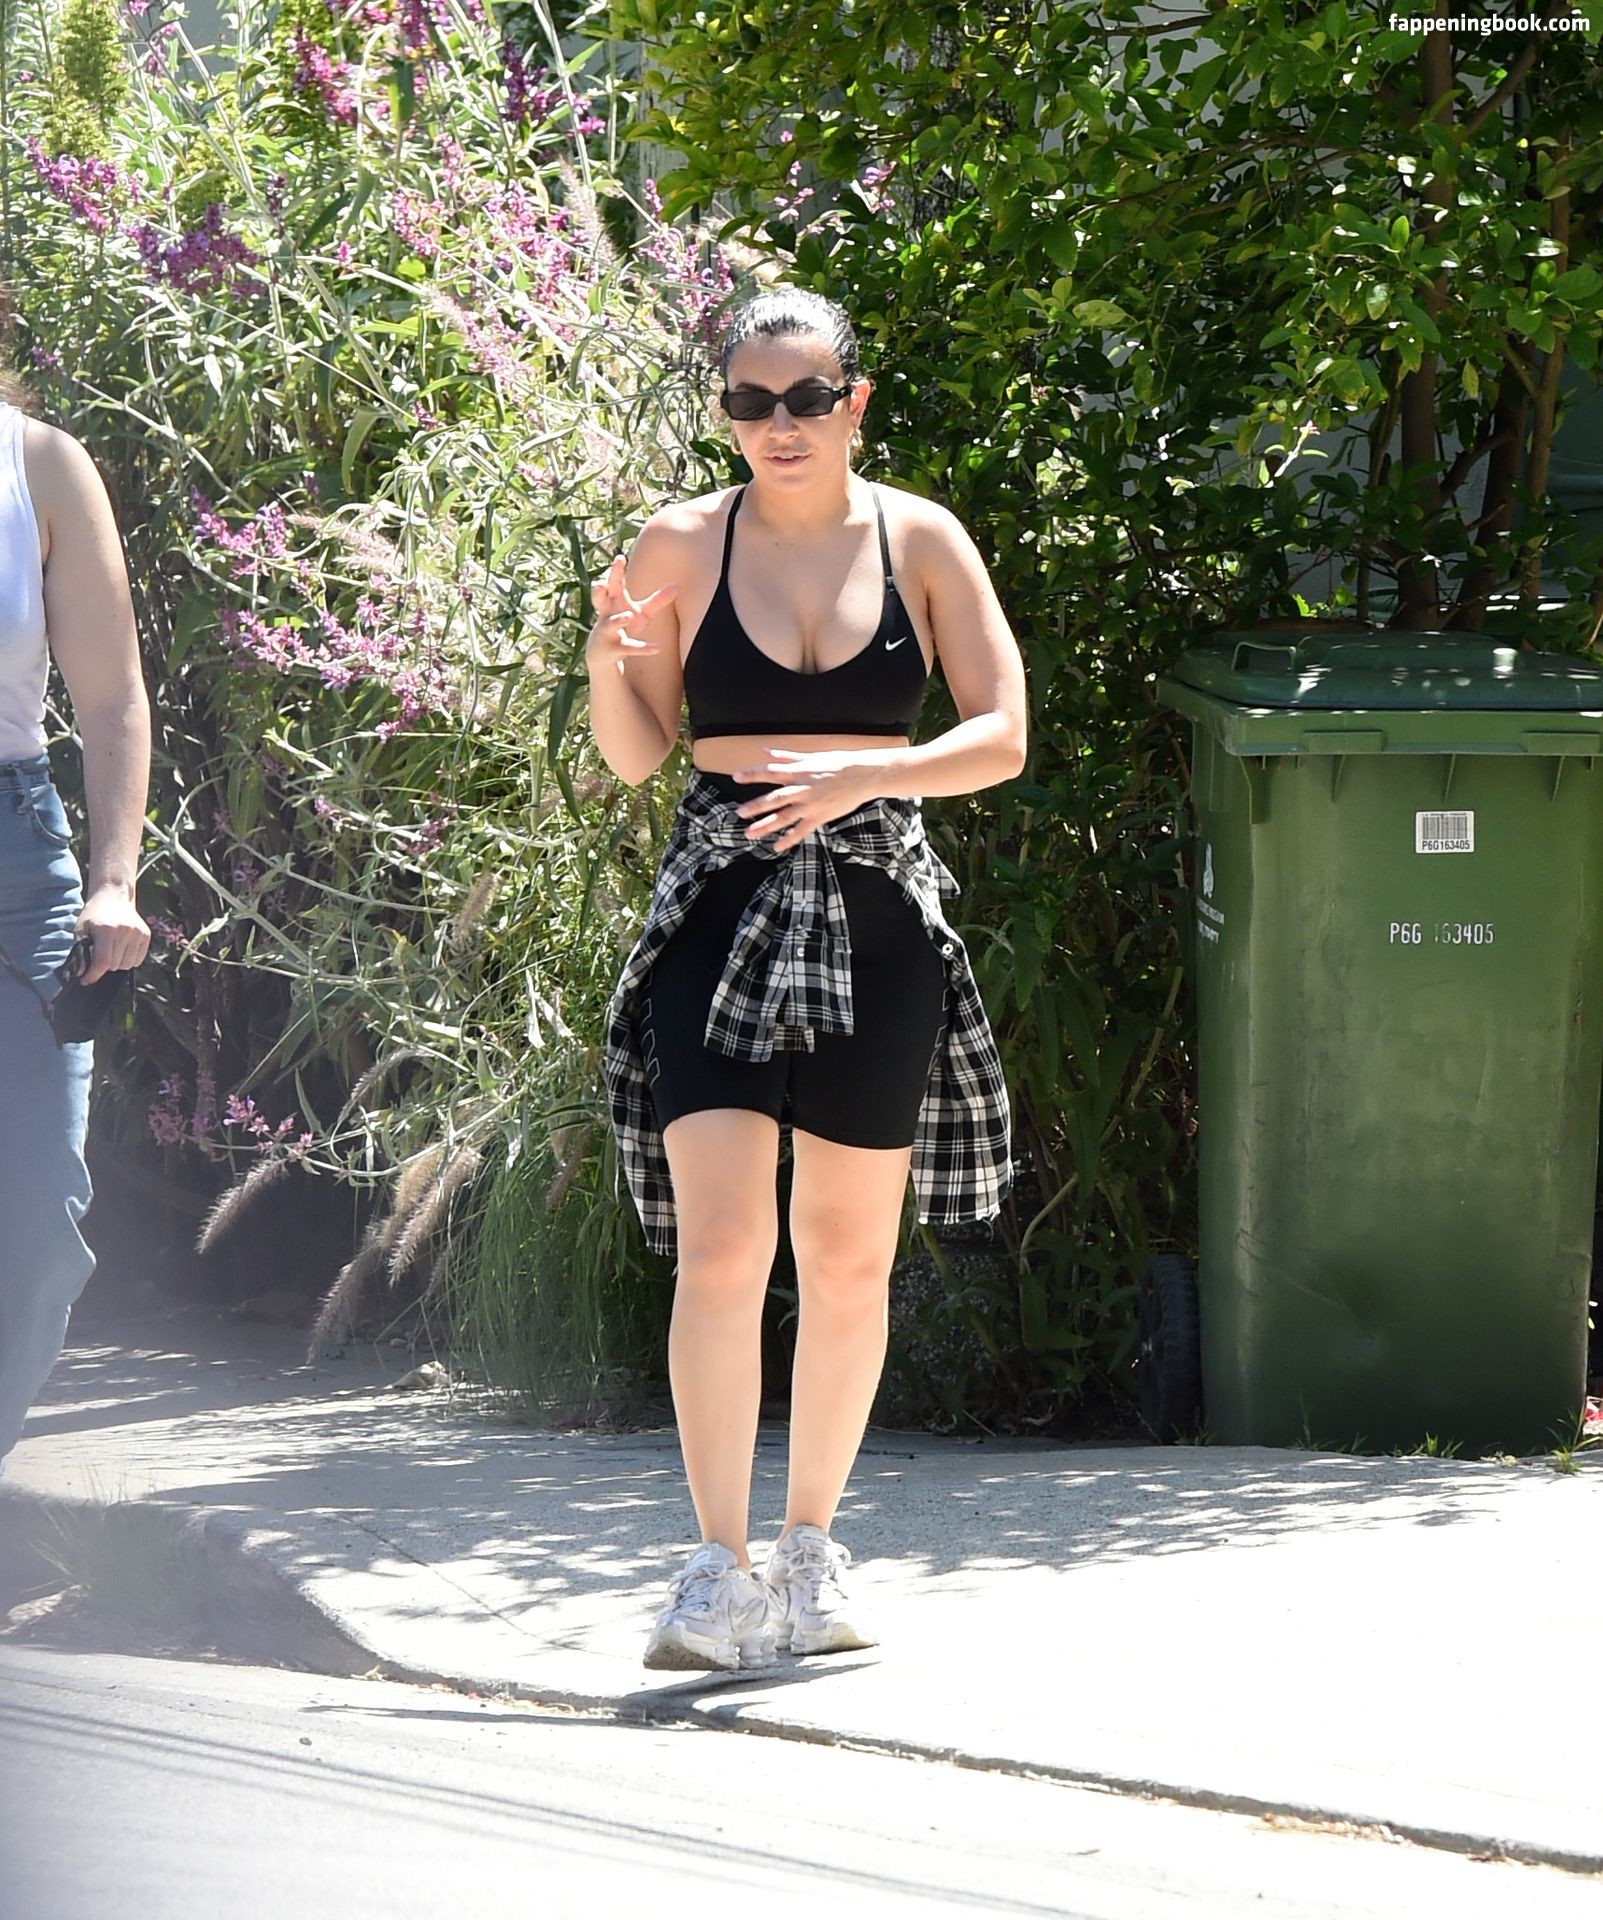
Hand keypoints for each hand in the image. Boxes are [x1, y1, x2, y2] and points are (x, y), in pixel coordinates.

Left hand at [73, 885, 149, 984]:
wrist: (113, 896)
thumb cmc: (94, 914)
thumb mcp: (81, 930)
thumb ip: (80, 952)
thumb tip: (82, 973)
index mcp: (106, 929)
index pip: (102, 962)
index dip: (93, 975)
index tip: (86, 980)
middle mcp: (125, 931)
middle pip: (115, 965)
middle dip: (104, 967)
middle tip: (98, 957)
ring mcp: (138, 933)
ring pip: (127, 965)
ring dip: (117, 964)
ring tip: (111, 952)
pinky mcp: (146, 935)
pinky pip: (138, 959)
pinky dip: (128, 960)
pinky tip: (121, 950)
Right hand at [585, 556, 675, 674]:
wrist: (602, 653)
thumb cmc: (623, 626)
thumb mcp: (640, 612)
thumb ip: (657, 600)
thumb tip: (677, 585)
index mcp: (612, 602)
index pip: (613, 583)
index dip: (615, 571)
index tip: (619, 558)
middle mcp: (606, 614)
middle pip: (600, 600)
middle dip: (599, 591)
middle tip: (600, 584)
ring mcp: (607, 632)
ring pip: (611, 624)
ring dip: (618, 620)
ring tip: (628, 615)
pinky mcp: (614, 649)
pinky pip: (628, 648)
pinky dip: (643, 648)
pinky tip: (657, 648)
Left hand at [732, 749, 883, 852]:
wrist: (864, 775)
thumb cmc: (838, 763)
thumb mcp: (812, 756)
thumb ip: (787, 756)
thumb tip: (765, 751)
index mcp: (799, 771)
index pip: (771, 772)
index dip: (753, 774)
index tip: (736, 776)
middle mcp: (802, 788)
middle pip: (775, 798)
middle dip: (756, 806)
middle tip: (739, 813)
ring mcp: (811, 804)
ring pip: (784, 817)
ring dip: (766, 826)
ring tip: (749, 834)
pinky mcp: (820, 817)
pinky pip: (801, 830)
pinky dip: (789, 839)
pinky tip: (777, 846)